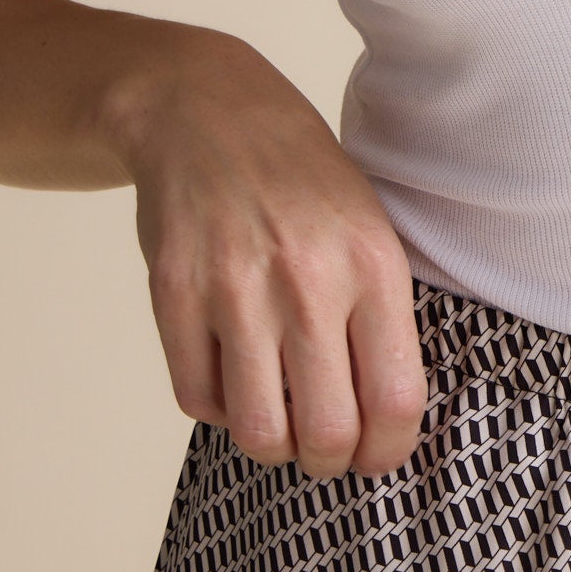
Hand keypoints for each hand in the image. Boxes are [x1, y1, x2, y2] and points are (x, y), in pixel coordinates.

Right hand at [115, 31, 427, 478]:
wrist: (204, 109)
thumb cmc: (301, 178)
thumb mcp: (370, 226)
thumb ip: (383, 313)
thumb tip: (390, 420)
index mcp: (373, 262)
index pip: (396, 400)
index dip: (387, 452)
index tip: (377, 456)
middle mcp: (309, 279)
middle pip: (327, 434)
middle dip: (328, 462)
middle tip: (323, 448)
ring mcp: (235, 288)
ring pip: (258, 431)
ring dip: (270, 444)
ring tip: (277, 419)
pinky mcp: (174, 294)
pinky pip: (198, 399)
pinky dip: (216, 406)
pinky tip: (230, 374)